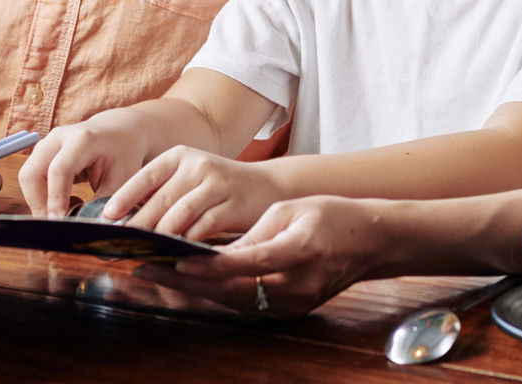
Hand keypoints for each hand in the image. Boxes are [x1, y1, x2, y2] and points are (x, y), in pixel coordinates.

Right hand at [18, 108, 161, 217]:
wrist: (120, 130)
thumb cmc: (123, 154)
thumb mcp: (122, 180)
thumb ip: (102, 205)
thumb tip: (84, 230)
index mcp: (82, 139)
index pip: (59, 171)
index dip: (55, 199)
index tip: (60, 223)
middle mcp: (58, 138)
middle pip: (31, 173)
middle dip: (39, 204)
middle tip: (56, 225)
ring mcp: (46, 143)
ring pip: (27, 177)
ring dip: (40, 201)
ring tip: (65, 212)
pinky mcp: (41, 152)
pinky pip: (32, 178)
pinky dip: (42, 196)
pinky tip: (65, 203)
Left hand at [106, 146, 283, 239]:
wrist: (267, 186)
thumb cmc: (219, 188)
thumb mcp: (190, 179)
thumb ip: (163, 193)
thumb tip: (124, 220)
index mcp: (180, 156)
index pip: (145, 176)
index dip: (124, 197)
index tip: (107, 217)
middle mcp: (197, 165)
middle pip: (159, 200)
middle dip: (137, 226)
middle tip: (119, 245)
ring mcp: (216, 183)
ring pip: (179, 215)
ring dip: (159, 237)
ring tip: (144, 252)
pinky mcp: (232, 204)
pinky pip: (203, 227)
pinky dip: (187, 243)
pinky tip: (176, 255)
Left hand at [137, 195, 389, 317]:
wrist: (372, 241)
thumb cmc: (332, 217)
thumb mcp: (292, 211)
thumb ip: (254, 231)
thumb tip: (215, 249)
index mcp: (298, 252)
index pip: (246, 264)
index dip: (209, 266)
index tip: (176, 261)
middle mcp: (295, 286)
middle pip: (232, 291)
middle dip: (187, 282)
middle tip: (148, 269)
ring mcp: (294, 304)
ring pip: (234, 301)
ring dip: (196, 290)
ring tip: (158, 273)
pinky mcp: (290, 311)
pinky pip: (246, 304)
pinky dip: (217, 293)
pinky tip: (190, 282)